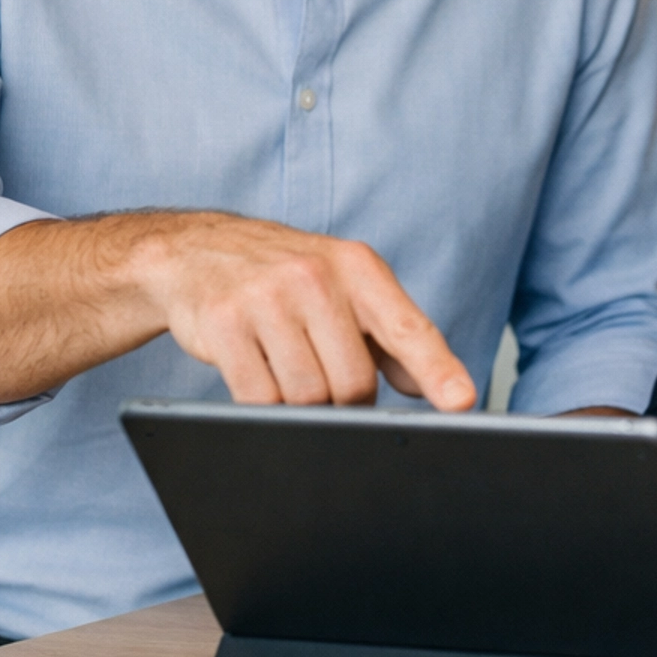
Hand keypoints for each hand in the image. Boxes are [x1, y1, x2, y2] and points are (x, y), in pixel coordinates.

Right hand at [137, 213, 474, 409]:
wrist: (195, 252)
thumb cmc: (283, 277)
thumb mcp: (345, 287)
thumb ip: (392, 337)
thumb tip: (436, 387)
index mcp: (357, 267)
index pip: (406, 326)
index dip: (437, 369)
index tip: (461, 402)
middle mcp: (316, 277)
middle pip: (354, 383)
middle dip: (344, 398)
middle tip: (324, 377)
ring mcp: (267, 299)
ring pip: (307, 397)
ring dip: (301, 403)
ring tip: (287, 369)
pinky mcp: (225, 325)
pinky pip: (260, 399)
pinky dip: (264, 404)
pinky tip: (257, 373)